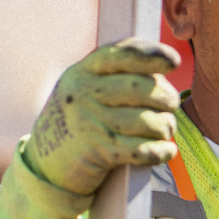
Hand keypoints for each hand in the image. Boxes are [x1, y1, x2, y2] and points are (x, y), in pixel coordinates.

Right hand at [23, 38, 181, 194]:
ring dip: (166, 126)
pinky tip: (167, 150)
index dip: (153, 55)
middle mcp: (83, 94)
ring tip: (166, 128)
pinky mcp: (98, 152)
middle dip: (166, 96)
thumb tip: (162, 64)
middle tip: (172, 104)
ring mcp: (89, 123)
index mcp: (82, 72)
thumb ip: (113, 73)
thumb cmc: (77, 119)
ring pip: (147, 120)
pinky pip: (142, 149)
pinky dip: (161, 151)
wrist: (44, 164)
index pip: (122, 54)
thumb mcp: (81, 88)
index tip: (174, 61)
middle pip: (141, 88)